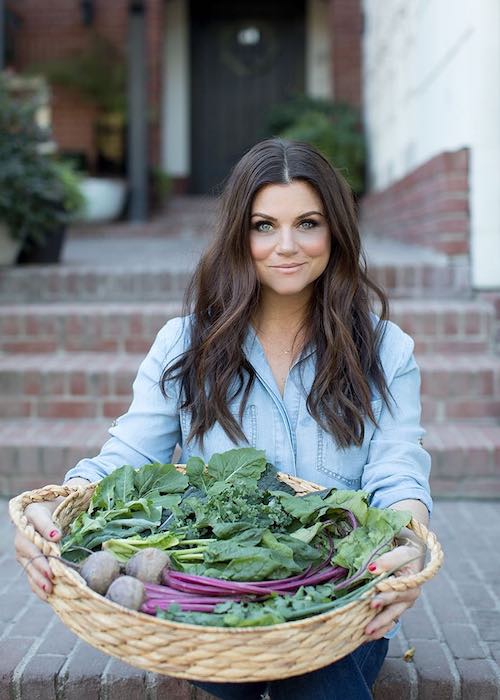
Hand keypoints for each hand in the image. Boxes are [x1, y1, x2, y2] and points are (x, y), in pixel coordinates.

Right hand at [13, 477, 89, 601]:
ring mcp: (23, 547)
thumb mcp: (70, 504)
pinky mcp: (26, 560)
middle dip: (40, 560)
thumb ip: (79, 509)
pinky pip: (29, 574)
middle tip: (51, 572)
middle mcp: (24, 530)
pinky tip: (47, 594)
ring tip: (50, 587)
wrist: (52, 511)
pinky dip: (37, 584)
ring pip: (27, 562)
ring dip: (38, 576)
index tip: (58, 536)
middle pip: (28, 546)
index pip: (39, 519)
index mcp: (34, 511)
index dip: (47, 528)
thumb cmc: (64, 507)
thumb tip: (93, 525)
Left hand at [364, 538, 424, 640]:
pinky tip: (367, 636)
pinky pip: (388, 621)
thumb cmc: (406, 556)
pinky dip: (379, 628)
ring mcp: (402, 606)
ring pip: (390, 619)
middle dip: (380, 621)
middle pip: (393, 611)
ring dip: (379, 629)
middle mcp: (408, 599)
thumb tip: (373, 568)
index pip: (396, 593)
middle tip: (367, 630)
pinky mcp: (395, 608)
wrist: (412, 559)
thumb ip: (387, 561)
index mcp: (411, 585)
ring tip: (365, 637)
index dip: (384, 598)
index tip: (372, 603)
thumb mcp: (399, 554)